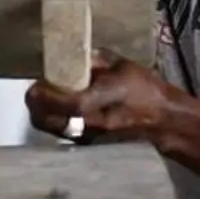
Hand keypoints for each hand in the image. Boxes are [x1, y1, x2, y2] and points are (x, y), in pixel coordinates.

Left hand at [25, 48, 173, 142]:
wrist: (163, 122)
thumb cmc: (145, 89)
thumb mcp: (121, 65)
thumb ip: (93, 60)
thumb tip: (68, 53)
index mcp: (107, 98)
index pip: (73, 103)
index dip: (48, 95)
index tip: (36, 83)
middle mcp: (95, 123)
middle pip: (50, 121)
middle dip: (36, 105)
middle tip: (37, 88)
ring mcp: (90, 137)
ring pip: (52, 129)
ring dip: (42, 113)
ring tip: (48, 96)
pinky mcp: (89, 145)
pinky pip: (61, 133)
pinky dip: (54, 120)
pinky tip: (61, 108)